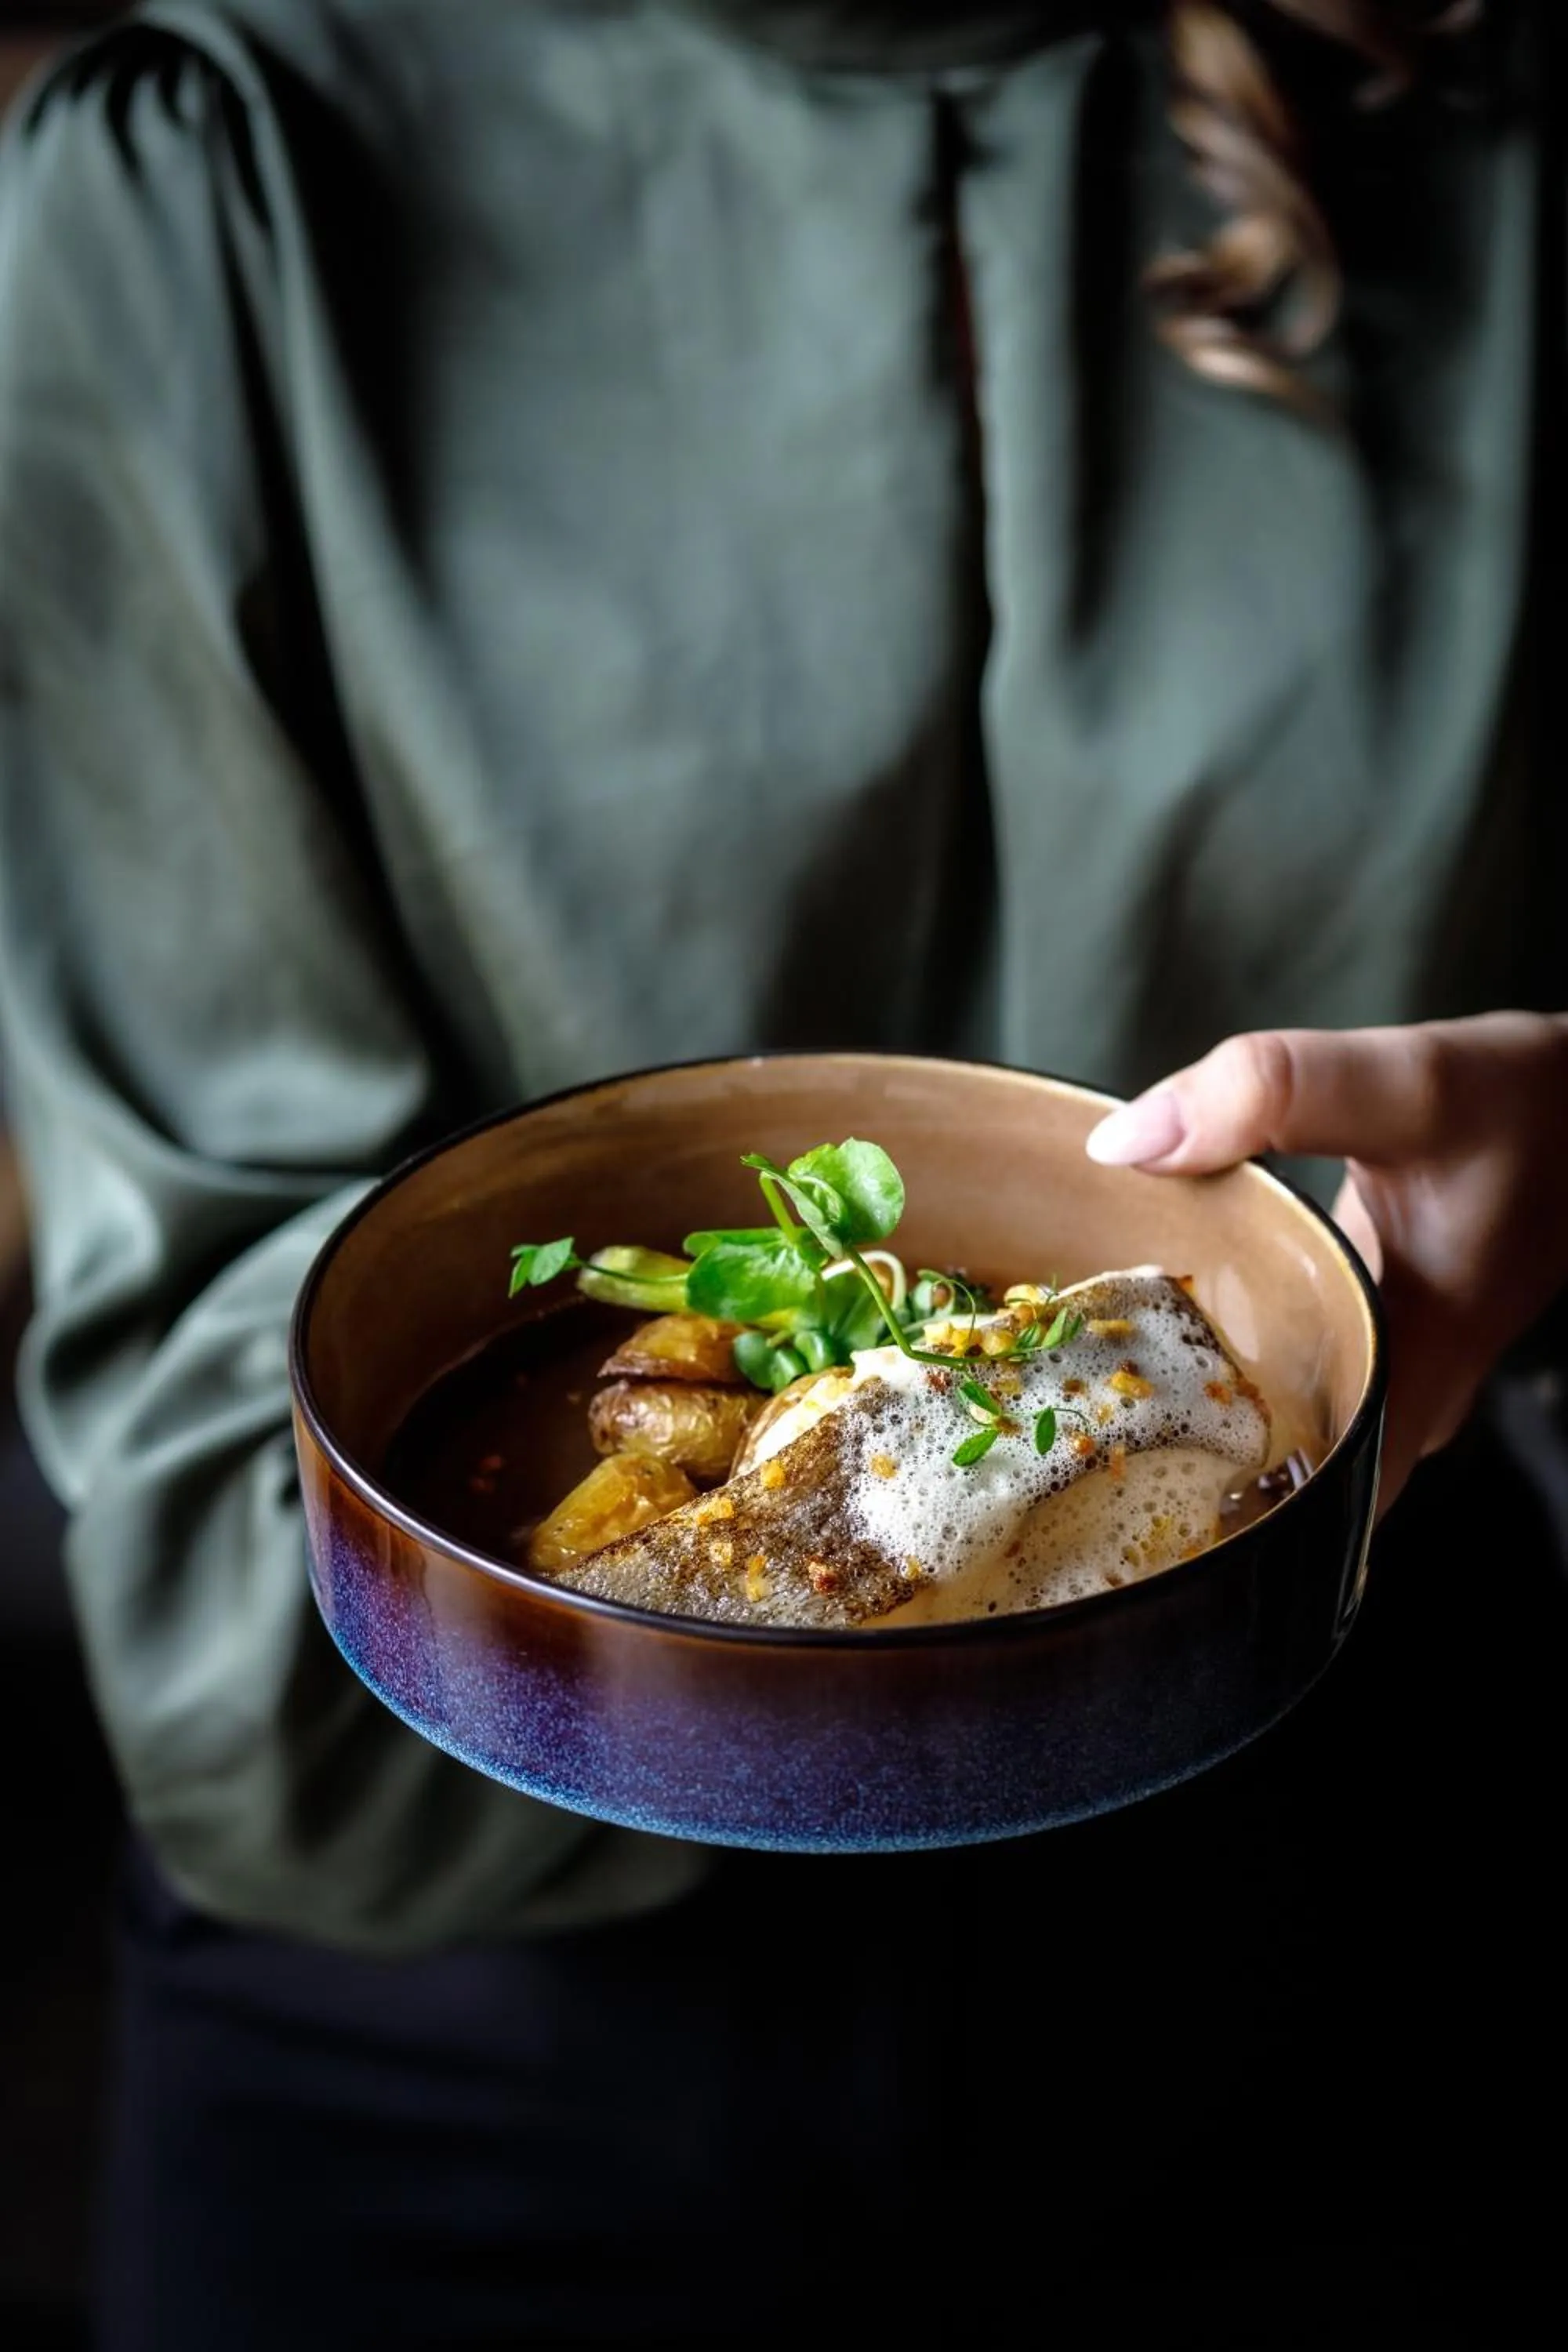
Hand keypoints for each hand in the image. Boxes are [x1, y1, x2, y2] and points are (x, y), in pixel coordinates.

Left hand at [1084, 1012, 1567, 1511]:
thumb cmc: (1526, 1104)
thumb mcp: (1410, 1085)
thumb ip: (1274, 1095)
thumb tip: (1125, 1141)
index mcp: (1410, 1384)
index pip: (1309, 1516)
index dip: (1210, 1523)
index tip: (1109, 1495)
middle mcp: (1401, 1398)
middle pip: (1276, 1478)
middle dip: (1171, 1462)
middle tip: (1061, 1429)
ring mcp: (1391, 1365)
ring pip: (1280, 1420)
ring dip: (1193, 1397)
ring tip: (1082, 1375)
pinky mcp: (1380, 1325)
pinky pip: (1289, 1361)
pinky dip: (1227, 1340)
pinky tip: (1156, 1306)